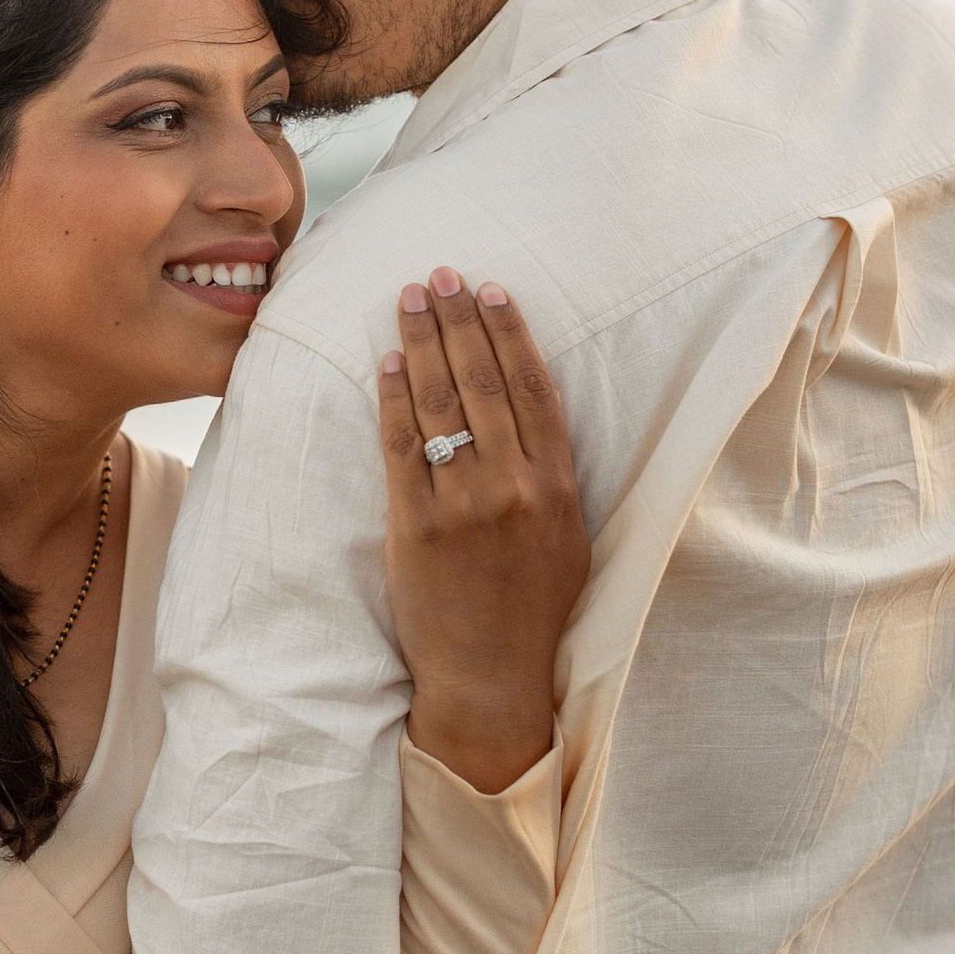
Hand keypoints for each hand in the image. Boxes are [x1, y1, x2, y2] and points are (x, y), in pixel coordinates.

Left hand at [381, 271, 588, 793]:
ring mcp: (465, 506)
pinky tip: (386, 362)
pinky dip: (394, 398)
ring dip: (423, 342)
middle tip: (440, 274)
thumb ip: (552, 476)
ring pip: (443, 403)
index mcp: (560, 488)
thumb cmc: (531, 611)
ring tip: (408, 299)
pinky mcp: (417, 527)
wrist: (492, 679)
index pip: (534, 390)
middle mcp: (516, 488)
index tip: (494, 291)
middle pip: (485, 382)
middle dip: (460, 320)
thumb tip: (528, 410)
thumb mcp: (567, 539)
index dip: (513, 333)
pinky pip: (403, 446)